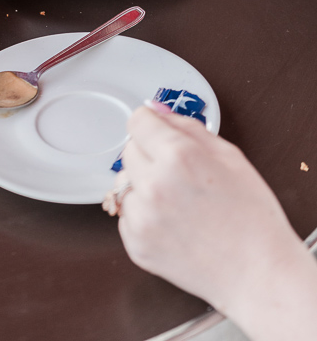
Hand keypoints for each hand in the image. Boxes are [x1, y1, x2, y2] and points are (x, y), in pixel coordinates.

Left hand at [112, 103, 316, 340]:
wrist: (258, 274)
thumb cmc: (252, 217)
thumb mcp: (229, 156)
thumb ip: (186, 126)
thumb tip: (155, 109)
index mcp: (178, 156)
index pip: (137, 120)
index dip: (152, 125)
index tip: (160, 134)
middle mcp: (154, 185)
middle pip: (129, 149)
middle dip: (149, 155)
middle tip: (180, 174)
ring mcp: (142, 218)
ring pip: (124, 183)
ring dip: (143, 185)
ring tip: (178, 202)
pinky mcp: (136, 245)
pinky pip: (127, 215)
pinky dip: (143, 215)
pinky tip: (173, 223)